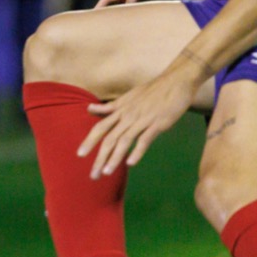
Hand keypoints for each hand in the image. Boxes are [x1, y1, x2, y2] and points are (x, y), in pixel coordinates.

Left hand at [79, 65, 202, 179]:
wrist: (176, 81)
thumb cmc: (152, 90)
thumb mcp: (127, 96)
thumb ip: (109, 107)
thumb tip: (89, 109)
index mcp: (120, 109)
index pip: (100, 127)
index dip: (89, 141)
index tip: (80, 155)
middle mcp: (128, 115)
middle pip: (109, 138)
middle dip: (99, 157)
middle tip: (92, 175)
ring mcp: (142, 120)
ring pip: (124, 141)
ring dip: (114, 158)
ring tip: (106, 172)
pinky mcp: (158, 123)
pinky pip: (145, 139)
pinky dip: (137, 151)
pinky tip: (130, 163)